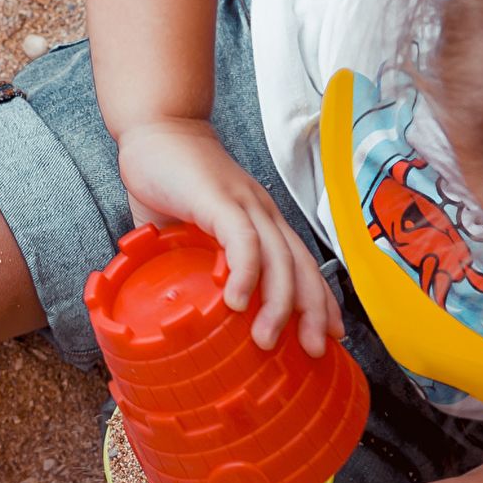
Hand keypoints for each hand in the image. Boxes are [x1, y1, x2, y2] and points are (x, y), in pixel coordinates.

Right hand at [110, 116, 342, 353]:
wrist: (152, 130)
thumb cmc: (167, 182)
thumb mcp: (184, 233)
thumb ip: (189, 263)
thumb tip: (178, 307)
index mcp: (260, 220)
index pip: (302, 263)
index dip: (320, 300)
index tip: (329, 336)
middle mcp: (263, 212)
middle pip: (302, 266)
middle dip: (314, 311)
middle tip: (315, 351)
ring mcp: (245, 204)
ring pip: (279, 258)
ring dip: (280, 303)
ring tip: (267, 339)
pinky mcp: (220, 200)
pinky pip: (243, 241)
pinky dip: (245, 273)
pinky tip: (237, 302)